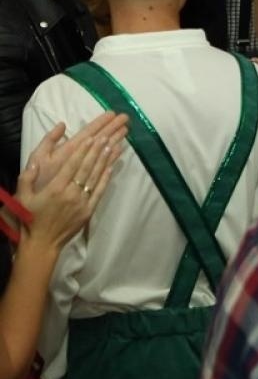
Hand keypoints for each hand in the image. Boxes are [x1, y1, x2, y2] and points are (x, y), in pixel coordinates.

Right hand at [8, 114, 126, 250]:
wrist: (42, 242)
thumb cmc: (30, 218)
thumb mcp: (23, 197)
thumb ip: (27, 178)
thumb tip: (35, 163)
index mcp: (55, 188)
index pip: (72, 165)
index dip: (83, 150)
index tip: (91, 138)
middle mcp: (70, 193)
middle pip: (87, 168)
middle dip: (97, 150)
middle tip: (107, 136)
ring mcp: (82, 202)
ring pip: (96, 177)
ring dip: (105, 160)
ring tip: (113, 145)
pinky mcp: (89, 210)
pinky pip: (99, 191)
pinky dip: (106, 178)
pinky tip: (112, 167)